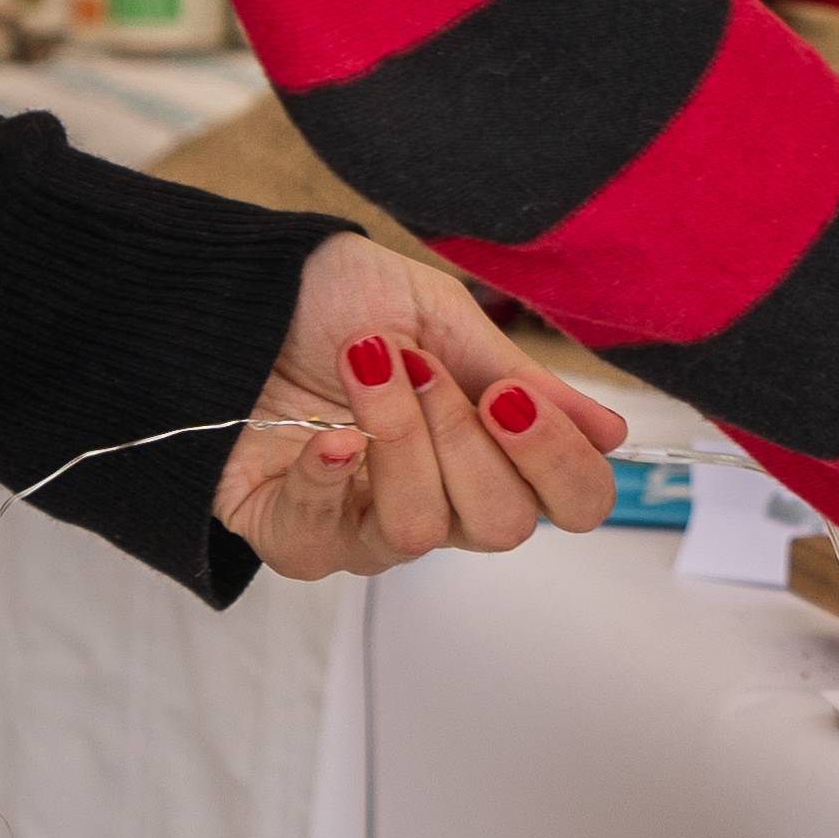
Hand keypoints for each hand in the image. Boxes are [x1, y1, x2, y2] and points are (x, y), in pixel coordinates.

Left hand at [212, 235, 632, 578]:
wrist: (228, 292)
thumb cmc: (332, 299)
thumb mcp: (437, 317)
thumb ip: (516, 378)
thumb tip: (610, 432)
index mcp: (488, 448)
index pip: (570, 502)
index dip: (559, 463)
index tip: (513, 398)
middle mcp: (438, 499)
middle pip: (503, 525)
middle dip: (464, 437)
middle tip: (423, 367)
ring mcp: (363, 525)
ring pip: (420, 533)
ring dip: (395, 439)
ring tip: (364, 370)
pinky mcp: (291, 537)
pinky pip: (326, 545)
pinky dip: (327, 484)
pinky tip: (324, 435)